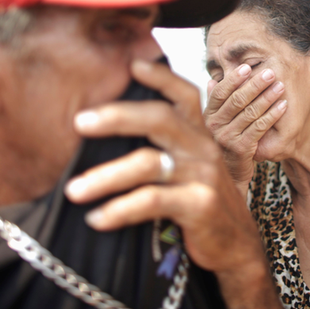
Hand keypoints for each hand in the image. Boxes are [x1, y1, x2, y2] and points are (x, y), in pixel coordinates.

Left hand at [64, 59, 280, 308]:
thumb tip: (109, 132)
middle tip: (78, 123)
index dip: (161, 76)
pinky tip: (96, 218)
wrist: (236, 245)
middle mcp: (202, 148)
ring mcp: (203, 175)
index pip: (184, 95)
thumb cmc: (201, 201)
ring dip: (105, 176)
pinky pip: (152, 200)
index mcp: (199, 134)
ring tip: (74, 190)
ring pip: (148, 163)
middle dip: (117, 116)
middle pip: (159, 118)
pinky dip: (119, 209)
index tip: (131, 65)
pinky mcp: (200, 205)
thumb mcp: (191, 167)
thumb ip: (165, 147)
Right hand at [203, 64, 286, 190]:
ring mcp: (227, 138)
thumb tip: (213, 80)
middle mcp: (215, 126)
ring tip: (280, 86)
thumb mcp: (216, 123)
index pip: (220, 93)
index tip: (247, 67)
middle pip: (237, 100)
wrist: (229, 173)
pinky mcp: (241, 148)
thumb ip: (215, 102)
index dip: (233, 79)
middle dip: (255, 85)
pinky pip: (260, 128)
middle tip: (270, 73)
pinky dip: (272, 115)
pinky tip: (283, 106)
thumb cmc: (224, 143)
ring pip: (250, 113)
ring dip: (267, 98)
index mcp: (208, 115)